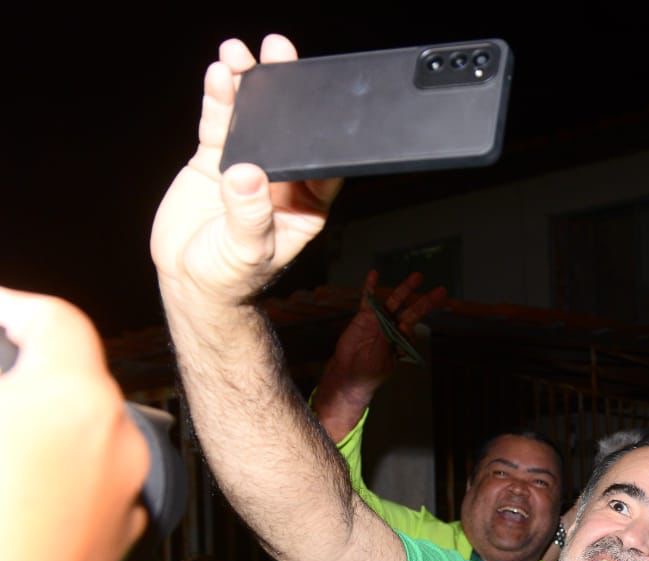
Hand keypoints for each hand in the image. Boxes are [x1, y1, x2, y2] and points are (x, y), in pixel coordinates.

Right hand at [0, 289, 147, 560]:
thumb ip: (2, 391)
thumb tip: (10, 396)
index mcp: (72, 399)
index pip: (55, 321)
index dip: (12, 306)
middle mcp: (118, 437)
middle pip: (73, 375)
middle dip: (22, 369)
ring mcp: (129, 488)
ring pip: (85, 430)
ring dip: (40, 422)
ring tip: (3, 441)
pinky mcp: (125, 532)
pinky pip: (92, 478)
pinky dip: (55, 468)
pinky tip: (15, 492)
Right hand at [151, 36, 340, 308]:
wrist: (191, 282)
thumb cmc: (230, 278)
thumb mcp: (246, 252)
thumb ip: (249, 215)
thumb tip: (246, 175)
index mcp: (304, 203)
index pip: (320, 158)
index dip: (319, 126)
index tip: (315, 93)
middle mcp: (280, 179)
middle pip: (287, 128)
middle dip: (283, 90)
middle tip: (279, 53)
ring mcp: (248, 166)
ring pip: (252, 119)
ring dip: (247, 85)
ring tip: (240, 53)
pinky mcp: (215, 162)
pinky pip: (219, 125)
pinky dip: (218, 99)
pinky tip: (219, 73)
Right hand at [324, 270, 446, 400]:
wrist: (348, 374)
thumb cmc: (368, 373)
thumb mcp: (382, 361)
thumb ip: (389, 344)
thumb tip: (398, 329)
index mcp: (401, 339)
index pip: (416, 324)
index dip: (426, 314)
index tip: (439, 304)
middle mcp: (393, 327)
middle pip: (411, 311)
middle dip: (425, 301)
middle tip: (440, 292)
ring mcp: (379, 321)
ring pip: (393, 302)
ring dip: (404, 289)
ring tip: (417, 277)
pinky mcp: (364, 317)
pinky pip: (368, 300)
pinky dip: (370, 287)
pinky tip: (374, 274)